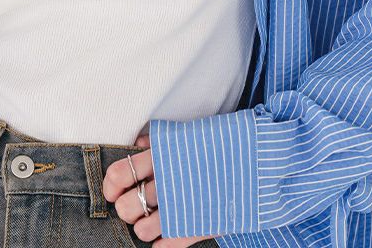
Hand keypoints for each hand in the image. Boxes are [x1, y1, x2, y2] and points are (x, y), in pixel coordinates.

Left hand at [102, 132, 221, 246]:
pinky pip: (167, 245)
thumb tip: (137, 144)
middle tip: (134, 204)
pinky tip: (163, 239)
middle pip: (127, 206)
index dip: (109, 185)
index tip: (112, 190)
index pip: (120, 173)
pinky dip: (160, 244)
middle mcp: (170, 180)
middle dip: (126, 208)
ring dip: (143, 227)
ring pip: (142, 230)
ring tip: (152, 219)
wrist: (262, 158)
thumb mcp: (189, 134)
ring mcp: (184, 206)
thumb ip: (160, 141)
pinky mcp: (198, 225)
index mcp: (164, 154)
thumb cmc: (224, 142)